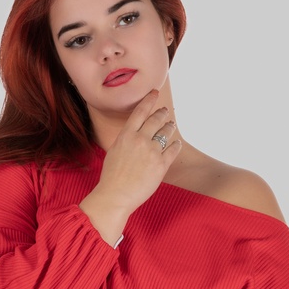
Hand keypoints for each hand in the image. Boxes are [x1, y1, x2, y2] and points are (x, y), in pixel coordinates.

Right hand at [79, 90, 181, 244]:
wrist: (115, 195)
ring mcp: (152, 152)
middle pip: (156, 119)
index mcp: (126, 135)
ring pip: (166, 132)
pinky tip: (176, 143)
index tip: (155, 93)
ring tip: (171, 125)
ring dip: (169, 127)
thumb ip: (126, 140)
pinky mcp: (161, 165)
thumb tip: (135, 133)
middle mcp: (140, 140)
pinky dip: (175, 145)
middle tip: (165, 111)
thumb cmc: (112, 176)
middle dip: (162, 113)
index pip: (140, 111)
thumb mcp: (114, 151)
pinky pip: (173, 150)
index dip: (149, 100)